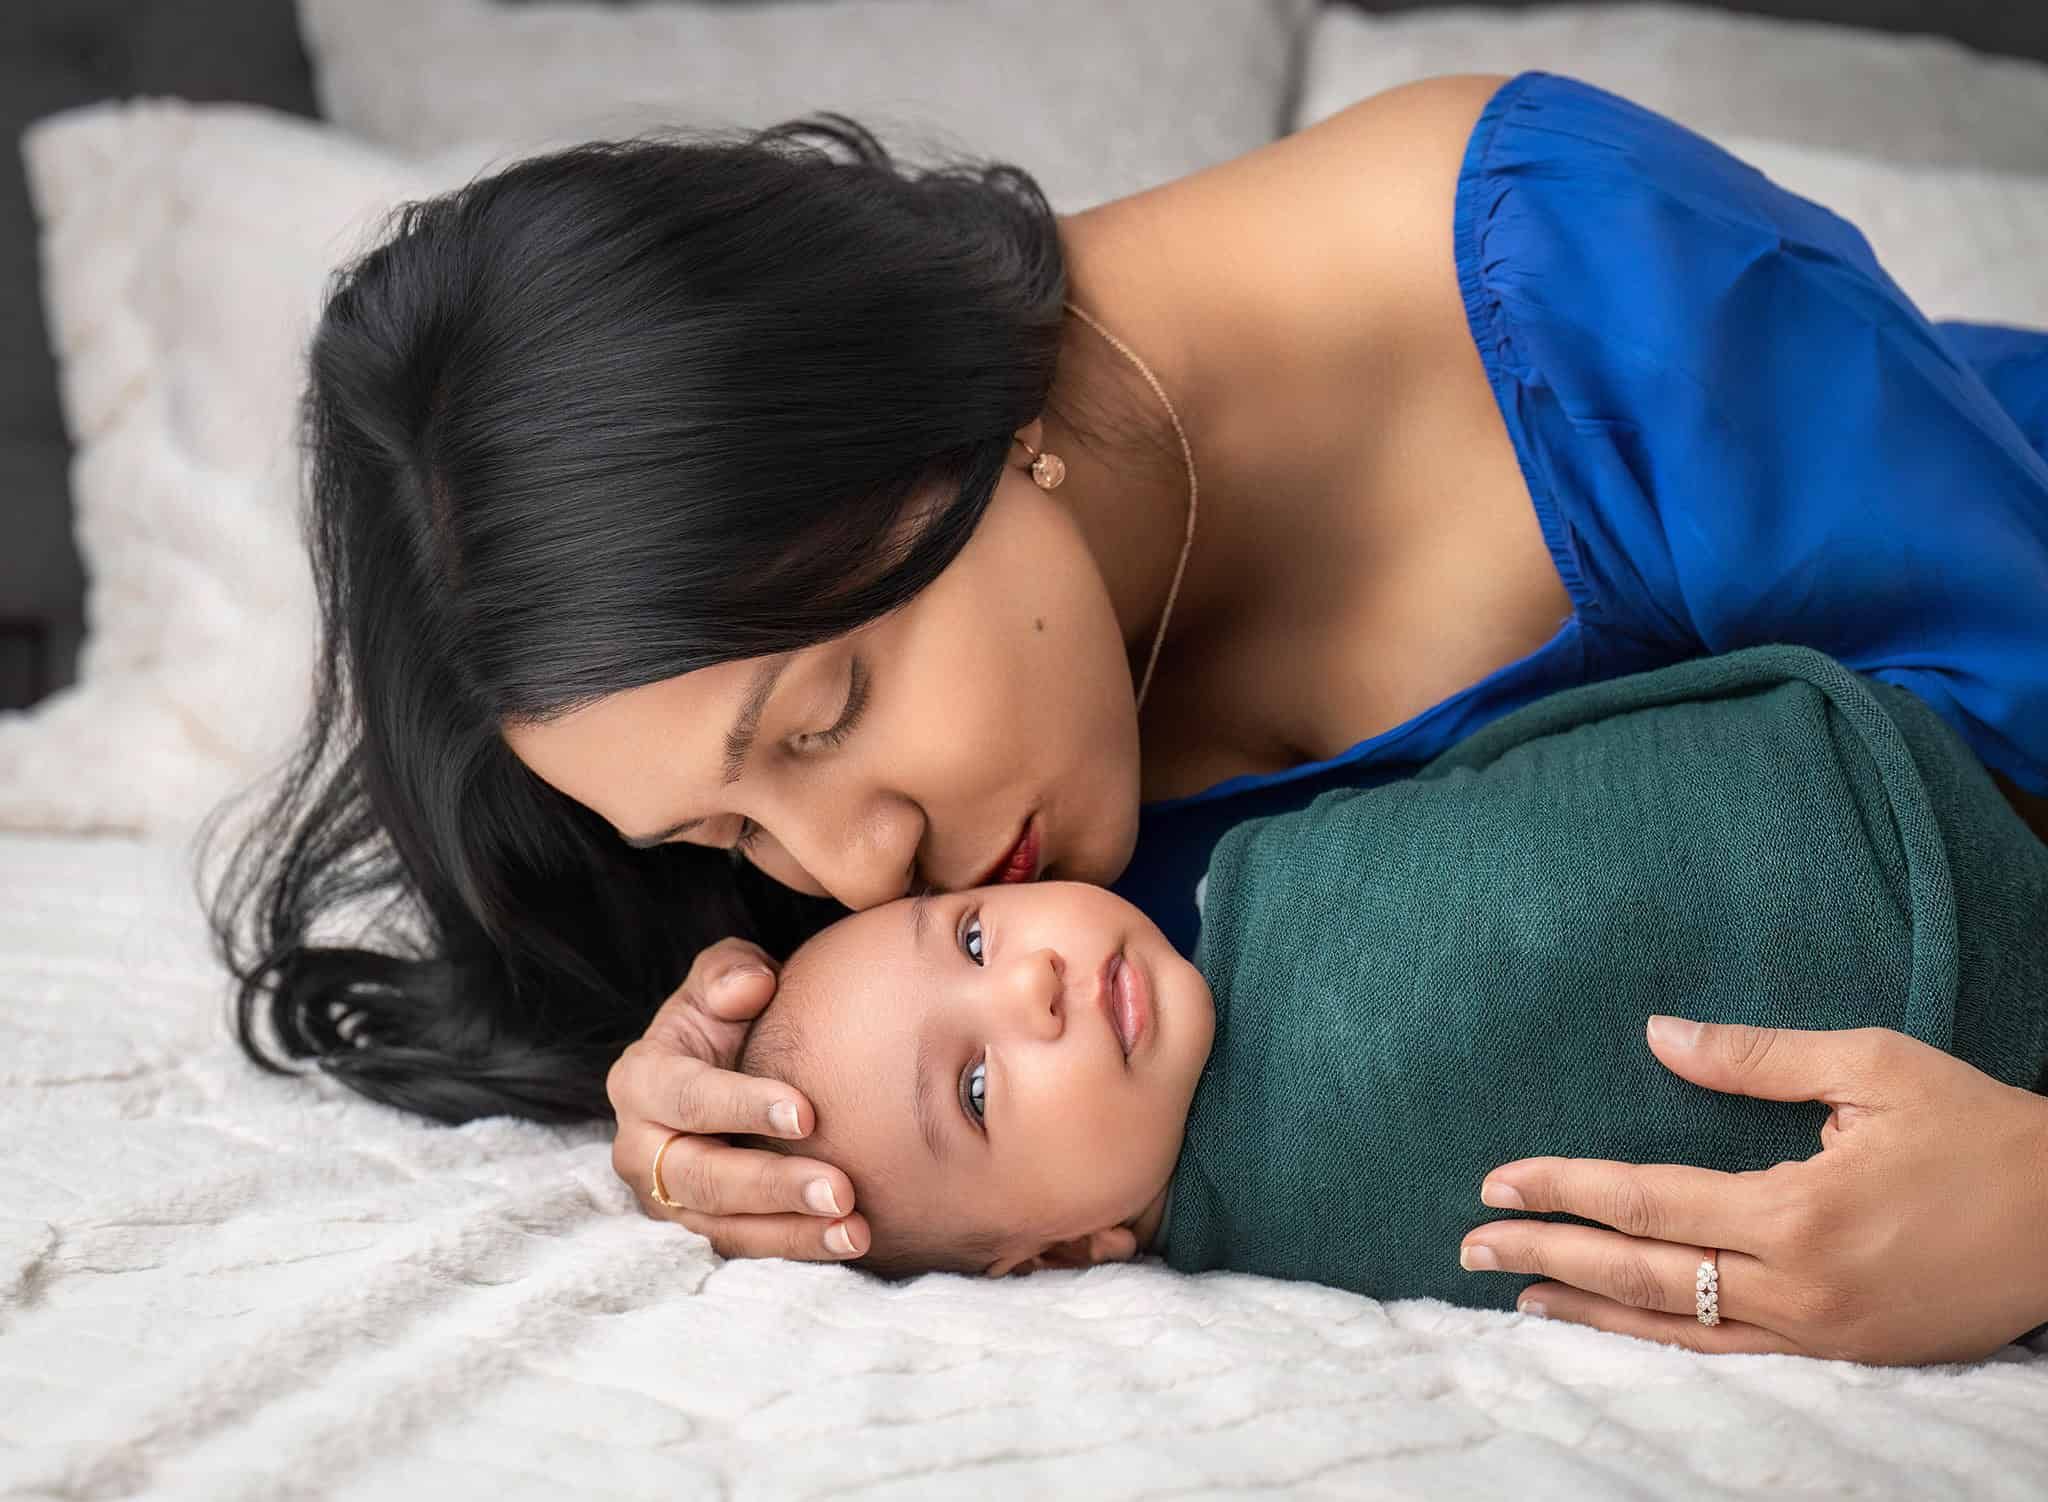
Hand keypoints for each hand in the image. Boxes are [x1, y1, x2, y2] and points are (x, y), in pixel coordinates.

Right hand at [606, 936, 869, 1260]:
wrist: (724, 1065)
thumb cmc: (725, 1018)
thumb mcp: (719, 981)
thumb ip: (730, 973)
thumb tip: (751, 985)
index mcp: (641, 1081)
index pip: (688, 1097)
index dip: (743, 1106)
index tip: (807, 1114)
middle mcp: (642, 1148)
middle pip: (703, 1178)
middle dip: (773, 1186)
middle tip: (840, 1190)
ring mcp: (668, 1199)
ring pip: (725, 1227)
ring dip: (793, 1233)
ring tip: (855, 1231)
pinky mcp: (701, 1229)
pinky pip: (746, 1248)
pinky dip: (797, 1249)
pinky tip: (849, 1242)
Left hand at [1458, 1016, 2047, 1364]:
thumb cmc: (1978, 1127)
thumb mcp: (1872, 1066)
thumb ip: (1756, 1057)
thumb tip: (1658, 1034)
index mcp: (1797, 1211)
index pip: (1646, 1202)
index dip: (1564, 1189)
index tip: (1497, 1182)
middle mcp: (1798, 1286)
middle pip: (1641, 1274)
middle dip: (1548, 1257)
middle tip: (1472, 1244)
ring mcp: (1821, 1334)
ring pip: (1677, 1331)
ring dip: (1590, 1314)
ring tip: (1518, 1299)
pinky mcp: (1845, 1357)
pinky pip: (1732, 1356)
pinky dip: (1662, 1346)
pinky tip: (1617, 1332)